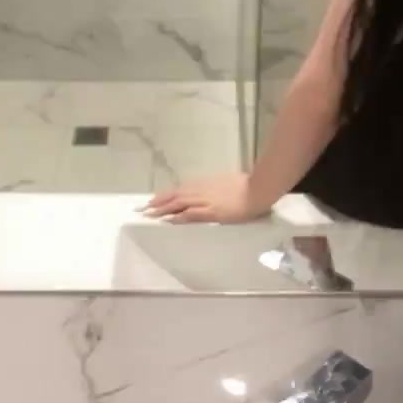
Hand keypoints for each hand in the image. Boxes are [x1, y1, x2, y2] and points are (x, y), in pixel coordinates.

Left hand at [141, 174, 269, 223]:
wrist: (258, 189)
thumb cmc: (247, 185)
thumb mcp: (227, 182)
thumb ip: (216, 187)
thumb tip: (212, 190)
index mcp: (205, 183)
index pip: (181, 189)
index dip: (167, 194)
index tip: (156, 198)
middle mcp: (201, 190)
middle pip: (175, 195)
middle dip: (159, 201)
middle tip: (144, 207)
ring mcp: (205, 200)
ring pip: (178, 204)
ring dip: (163, 209)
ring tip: (150, 214)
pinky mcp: (211, 211)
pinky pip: (190, 214)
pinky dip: (178, 217)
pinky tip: (168, 220)